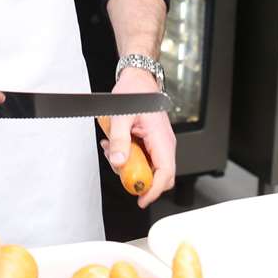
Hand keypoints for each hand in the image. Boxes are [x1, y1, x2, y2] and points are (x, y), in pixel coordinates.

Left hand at [102, 68, 176, 208]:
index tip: (141, 198)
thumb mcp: (121, 116)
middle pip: (160, 176)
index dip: (154, 190)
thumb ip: (118, 140)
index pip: (165, 173)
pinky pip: (144, 158)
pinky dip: (129, 157)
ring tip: (112, 151)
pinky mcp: (152, 142)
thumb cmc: (134, 92)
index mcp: (162, 138)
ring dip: (130, 166)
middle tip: (121, 172)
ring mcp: (159, 143)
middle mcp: (164, 143)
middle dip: (139, 179)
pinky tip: (116, 146)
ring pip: (149, 168)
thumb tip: (118, 161)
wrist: (138, 79)